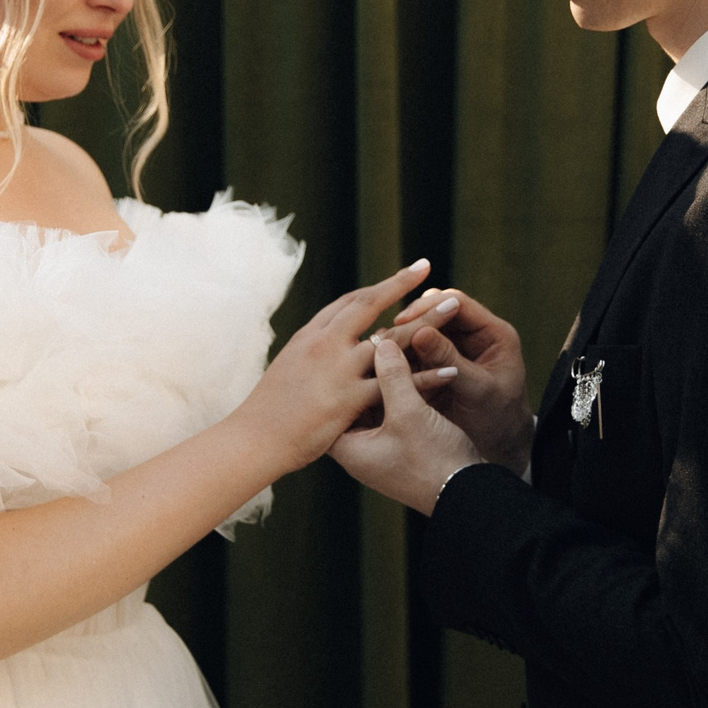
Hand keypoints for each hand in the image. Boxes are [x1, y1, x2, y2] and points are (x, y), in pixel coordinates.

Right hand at [238, 259, 435, 473]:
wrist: (252, 439)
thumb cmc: (267, 411)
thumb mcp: (287, 370)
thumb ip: (311, 355)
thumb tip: (324, 347)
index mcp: (309, 335)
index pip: (349, 301)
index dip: (378, 288)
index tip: (402, 276)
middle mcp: (324, 343)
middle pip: (370, 305)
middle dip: (402, 285)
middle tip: (430, 268)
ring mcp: (337, 369)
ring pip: (391, 341)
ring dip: (426, 322)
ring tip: (454, 306)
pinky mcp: (348, 398)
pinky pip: (396, 384)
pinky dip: (426, 377)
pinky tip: (451, 370)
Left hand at [331, 337, 484, 513]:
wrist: (469, 494)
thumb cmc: (434, 460)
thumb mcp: (409, 413)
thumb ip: (392, 376)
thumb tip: (379, 341)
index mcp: (349, 449)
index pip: (329, 402)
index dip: (337, 373)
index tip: (346, 347)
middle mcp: (359, 452)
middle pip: (352, 402)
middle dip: (363, 373)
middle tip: (369, 344)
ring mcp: (380, 451)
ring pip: (375, 405)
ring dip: (385, 381)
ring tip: (393, 351)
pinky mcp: (401, 448)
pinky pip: (393, 413)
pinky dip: (400, 393)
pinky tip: (412, 369)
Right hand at [383, 286, 533, 471]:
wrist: (502, 451)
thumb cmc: (499, 422)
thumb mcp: (478, 390)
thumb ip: (450, 361)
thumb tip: (419, 333)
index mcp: (493, 334)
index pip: (457, 303)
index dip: (429, 307)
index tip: (403, 320)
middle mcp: (473, 336)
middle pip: (436, 313)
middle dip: (411, 321)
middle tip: (386, 334)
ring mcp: (455, 351)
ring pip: (423, 332)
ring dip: (403, 340)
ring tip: (379, 350)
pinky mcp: (439, 367)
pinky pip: (416, 354)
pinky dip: (401, 358)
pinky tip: (382, 365)